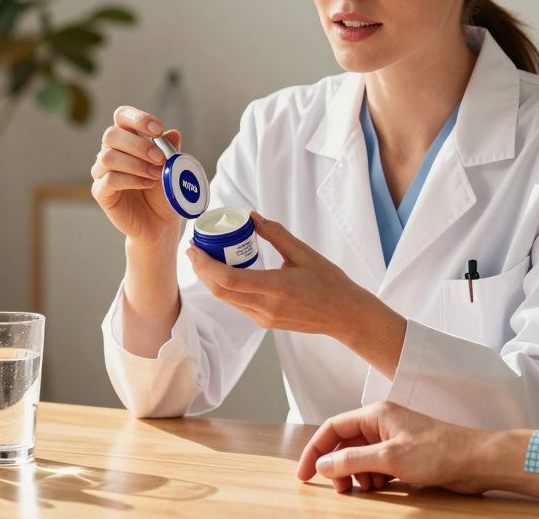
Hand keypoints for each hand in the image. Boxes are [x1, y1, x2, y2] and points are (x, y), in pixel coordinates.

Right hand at [90, 106, 184, 247]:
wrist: (159, 223)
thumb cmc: (163, 192)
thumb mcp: (172, 168)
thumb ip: (171, 150)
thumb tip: (173, 133)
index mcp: (126, 139)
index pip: (122, 116)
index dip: (138, 118)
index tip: (158, 130)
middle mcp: (110, 152)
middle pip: (111, 134)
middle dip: (138, 144)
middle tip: (160, 158)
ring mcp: (102, 172)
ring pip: (108, 157)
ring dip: (136, 164)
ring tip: (156, 174)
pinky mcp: (101, 192)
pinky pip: (109, 180)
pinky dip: (131, 180)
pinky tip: (147, 183)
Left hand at [186, 211, 381, 336]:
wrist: (344, 315)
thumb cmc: (330, 283)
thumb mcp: (304, 253)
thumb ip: (276, 234)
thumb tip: (251, 216)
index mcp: (276, 289)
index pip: (230, 279)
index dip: (206, 264)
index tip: (195, 248)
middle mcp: (266, 308)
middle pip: (221, 291)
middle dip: (201, 270)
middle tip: (194, 248)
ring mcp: (264, 318)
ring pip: (226, 299)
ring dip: (210, 279)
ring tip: (204, 257)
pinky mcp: (264, 322)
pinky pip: (237, 304)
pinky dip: (225, 287)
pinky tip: (224, 271)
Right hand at [296, 401, 494, 494]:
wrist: (475, 460)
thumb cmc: (438, 451)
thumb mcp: (389, 458)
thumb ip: (353, 460)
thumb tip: (323, 465)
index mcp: (375, 414)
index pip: (333, 428)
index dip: (315, 450)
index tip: (304, 474)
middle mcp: (382, 423)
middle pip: (345, 444)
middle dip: (337, 466)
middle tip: (339, 488)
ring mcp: (393, 438)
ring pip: (360, 457)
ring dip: (356, 475)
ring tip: (366, 488)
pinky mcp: (404, 454)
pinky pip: (376, 465)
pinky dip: (373, 477)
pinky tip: (381, 487)